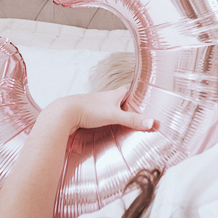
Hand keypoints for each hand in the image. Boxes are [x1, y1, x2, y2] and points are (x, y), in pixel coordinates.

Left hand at [40, 87, 157, 135]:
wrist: (64, 114)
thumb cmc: (88, 110)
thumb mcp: (114, 115)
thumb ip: (133, 120)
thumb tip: (153, 123)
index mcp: (114, 94)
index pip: (130, 88)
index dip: (139, 90)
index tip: (148, 91)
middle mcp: (106, 99)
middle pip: (122, 99)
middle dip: (131, 104)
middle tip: (142, 110)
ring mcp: (97, 107)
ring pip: (112, 109)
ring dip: (119, 114)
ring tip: (129, 122)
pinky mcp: (89, 116)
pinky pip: (103, 119)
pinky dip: (108, 123)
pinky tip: (110, 129)